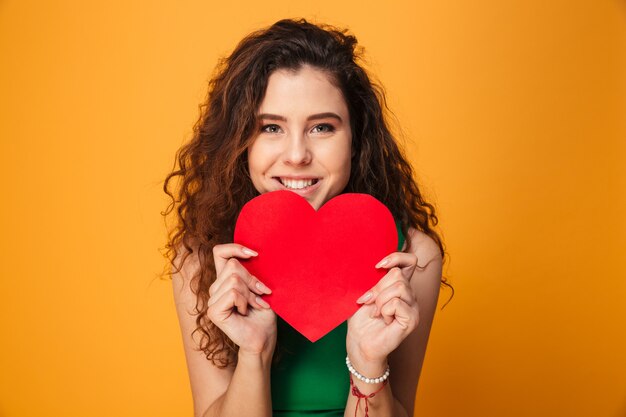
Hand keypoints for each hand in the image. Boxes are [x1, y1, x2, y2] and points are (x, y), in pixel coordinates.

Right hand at [207, 243, 276, 354]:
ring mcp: (212, 300)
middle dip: (252, 280)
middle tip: (261, 295)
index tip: (255, 255)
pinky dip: (245, 301)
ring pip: (234, 279)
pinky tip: (245, 312)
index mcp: (225, 280)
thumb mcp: (261, 288)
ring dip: (250, 293)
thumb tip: (253, 254)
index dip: (234, 248)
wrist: (264, 338)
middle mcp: (216, 288)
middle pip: (233, 266)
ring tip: (254, 305)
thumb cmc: (264, 315)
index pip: (219, 253)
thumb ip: (252, 272)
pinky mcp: (213, 311)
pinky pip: (233, 293)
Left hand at [346, 251, 419, 366]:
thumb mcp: (364, 293)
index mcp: (400, 285)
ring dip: (380, 300)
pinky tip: (383, 319)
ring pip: (399, 287)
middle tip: (368, 301)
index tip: (378, 266)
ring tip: (375, 312)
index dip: (396, 257)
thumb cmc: (360, 319)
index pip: (410, 261)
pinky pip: (397, 303)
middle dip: (378, 287)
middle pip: (398, 274)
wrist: (359, 343)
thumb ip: (373, 278)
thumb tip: (376, 264)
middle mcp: (410, 294)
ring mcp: (413, 307)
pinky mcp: (412, 319)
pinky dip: (384, 310)